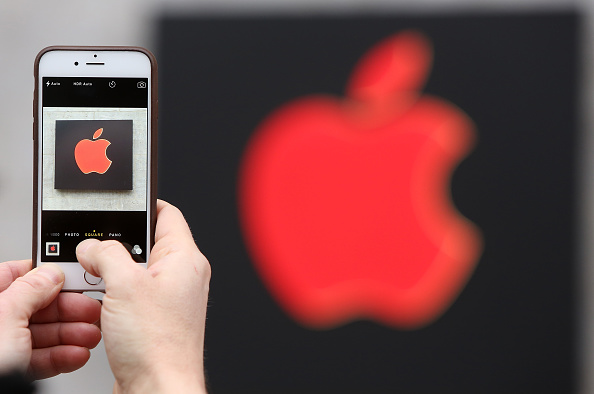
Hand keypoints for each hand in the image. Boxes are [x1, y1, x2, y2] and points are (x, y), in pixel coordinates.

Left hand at [0, 260, 101, 378]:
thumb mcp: (6, 318)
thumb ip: (31, 290)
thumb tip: (51, 274)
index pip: (18, 274)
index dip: (49, 275)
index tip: (75, 279)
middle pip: (36, 306)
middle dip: (69, 311)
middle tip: (90, 311)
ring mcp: (2, 347)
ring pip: (41, 334)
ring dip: (71, 335)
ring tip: (89, 336)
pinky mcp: (10, 369)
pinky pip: (38, 358)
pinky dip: (61, 357)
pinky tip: (75, 355)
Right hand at [76, 200, 210, 393]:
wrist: (158, 387)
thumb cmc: (158, 344)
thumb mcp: (124, 285)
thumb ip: (106, 254)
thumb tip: (94, 246)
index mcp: (186, 258)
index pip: (168, 214)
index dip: (143, 205)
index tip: (121, 205)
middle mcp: (183, 276)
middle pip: (149, 242)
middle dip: (120, 243)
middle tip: (99, 248)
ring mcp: (172, 297)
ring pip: (138, 269)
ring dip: (114, 272)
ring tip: (98, 278)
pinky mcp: (158, 316)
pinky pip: (134, 293)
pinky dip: (116, 293)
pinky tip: (103, 301)